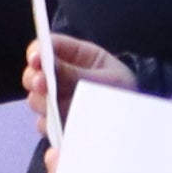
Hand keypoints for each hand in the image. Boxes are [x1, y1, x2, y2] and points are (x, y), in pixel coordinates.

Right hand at [22, 34, 137, 128]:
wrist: (137, 121)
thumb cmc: (125, 91)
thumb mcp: (107, 80)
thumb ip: (77, 74)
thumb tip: (48, 65)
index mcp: (76, 56)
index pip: (50, 46)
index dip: (38, 51)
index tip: (35, 59)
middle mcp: (61, 76)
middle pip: (34, 73)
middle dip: (35, 79)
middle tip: (42, 86)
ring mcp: (57, 98)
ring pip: (36, 99)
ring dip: (43, 104)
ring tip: (57, 108)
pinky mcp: (57, 120)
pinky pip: (44, 123)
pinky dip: (51, 125)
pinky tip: (63, 126)